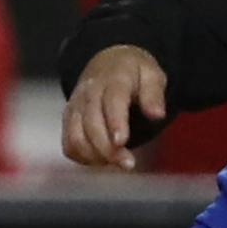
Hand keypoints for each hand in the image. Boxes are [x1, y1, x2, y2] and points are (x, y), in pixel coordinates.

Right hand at [62, 44, 167, 170]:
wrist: (107, 63)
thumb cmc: (133, 74)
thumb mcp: (152, 75)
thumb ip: (154, 95)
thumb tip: (158, 115)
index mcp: (114, 79)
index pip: (112, 101)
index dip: (115, 122)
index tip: (121, 142)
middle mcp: (89, 93)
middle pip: (91, 124)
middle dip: (107, 148)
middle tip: (128, 163)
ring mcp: (75, 107)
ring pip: (76, 137)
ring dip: (95, 156)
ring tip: (118, 162)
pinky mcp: (68, 120)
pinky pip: (69, 144)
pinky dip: (84, 157)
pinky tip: (103, 159)